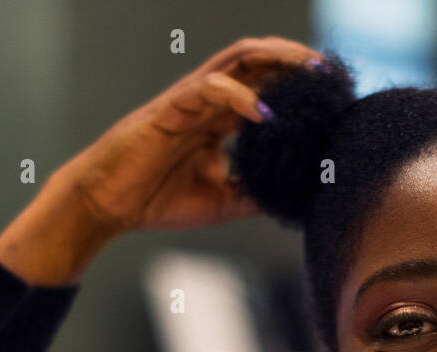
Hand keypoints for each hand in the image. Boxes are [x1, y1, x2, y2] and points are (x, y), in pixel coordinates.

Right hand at [68, 35, 322, 232]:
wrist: (107, 205)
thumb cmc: (156, 199)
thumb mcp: (221, 202)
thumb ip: (254, 193)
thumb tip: (294, 198)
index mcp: (218, 120)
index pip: (263, 87)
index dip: (295, 86)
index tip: (330, 95)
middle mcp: (207, 103)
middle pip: (255, 62)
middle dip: (292, 60)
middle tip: (327, 71)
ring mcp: (189, 101)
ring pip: (236, 62)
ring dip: (274, 61)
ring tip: (307, 71)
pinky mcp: (169, 108)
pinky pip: (207, 89)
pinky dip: (239, 96)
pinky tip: (264, 114)